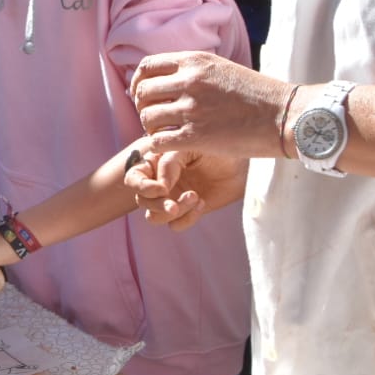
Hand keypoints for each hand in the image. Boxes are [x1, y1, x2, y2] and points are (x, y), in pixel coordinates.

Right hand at [125, 148, 247, 230]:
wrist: (240, 163)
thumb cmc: (213, 149)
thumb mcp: (189, 148)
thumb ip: (170, 163)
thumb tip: (160, 188)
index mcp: (155, 164)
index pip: (134, 179)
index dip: (142, 187)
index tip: (162, 189)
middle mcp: (159, 184)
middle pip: (141, 201)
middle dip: (157, 205)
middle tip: (174, 206)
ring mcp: (172, 199)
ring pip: (154, 217)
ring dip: (170, 213)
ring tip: (194, 198)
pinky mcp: (187, 212)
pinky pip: (175, 225)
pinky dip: (187, 219)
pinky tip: (202, 203)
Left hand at [130, 51, 289, 156]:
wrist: (286, 116)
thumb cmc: (259, 95)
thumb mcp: (223, 69)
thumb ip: (195, 71)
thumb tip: (168, 79)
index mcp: (195, 61)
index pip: (147, 67)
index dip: (139, 82)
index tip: (143, 94)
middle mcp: (189, 81)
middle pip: (142, 92)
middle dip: (143, 106)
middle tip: (154, 117)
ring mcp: (191, 108)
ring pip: (147, 117)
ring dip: (150, 127)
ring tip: (163, 132)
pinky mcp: (196, 136)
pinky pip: (157, 141)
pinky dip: (158, 145)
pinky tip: (169, 147)